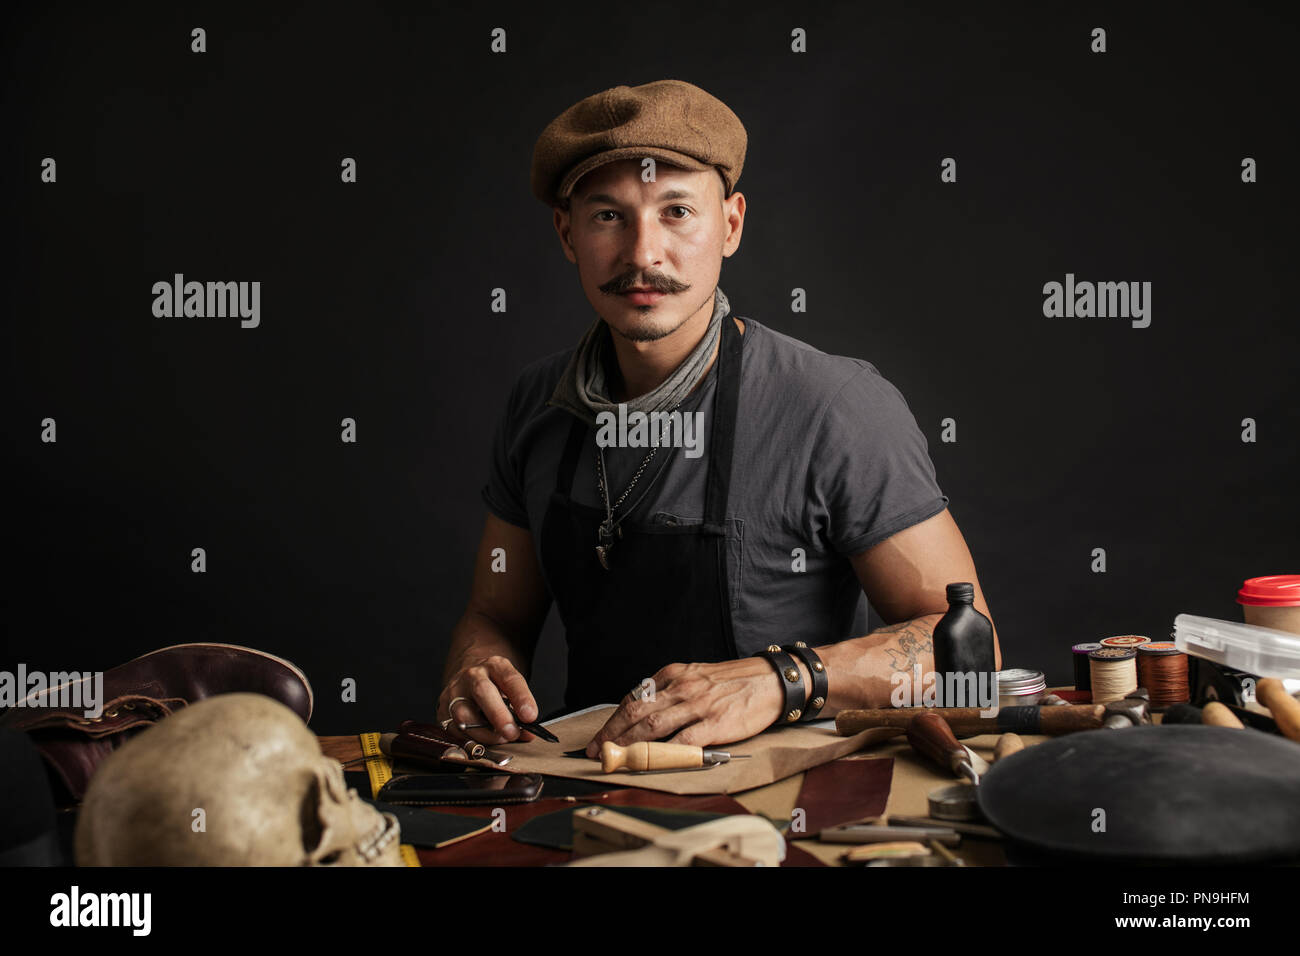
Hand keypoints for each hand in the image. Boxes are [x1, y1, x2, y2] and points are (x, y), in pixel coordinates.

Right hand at [437, 655, 539, 744]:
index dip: (521, 698)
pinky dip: (471, 740)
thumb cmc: (494, 685)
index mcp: (494, 666)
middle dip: (498, 715)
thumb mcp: (510, 687)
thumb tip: (528, 734)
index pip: (509, 679)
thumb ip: (520, 708)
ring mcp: (455, 692)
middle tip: (511, 732)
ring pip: (464, 715)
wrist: (468, 677)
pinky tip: (483, 741)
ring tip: (500, 739)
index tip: (530, 717)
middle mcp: (472, 675)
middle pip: (483, 691)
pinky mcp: (443, 710)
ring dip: (485, 734)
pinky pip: (455, 730)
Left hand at [583, 657, 793, 757]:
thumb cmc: (734, 681)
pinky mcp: (714, 723)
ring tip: (613, 760)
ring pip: (652, 727)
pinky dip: (662, 754)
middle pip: (636, 713)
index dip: (613, 720)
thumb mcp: (696, 674)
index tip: (601, 736)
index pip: (634, 698)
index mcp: (674, 674)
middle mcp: (681, 687)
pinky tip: (648, 764)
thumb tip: (645, 714)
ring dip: (628, 747)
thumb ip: (671, 691)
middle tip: (595, 751)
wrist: (771, 680)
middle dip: (611, 734)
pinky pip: (682, 742)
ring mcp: (697, 705)